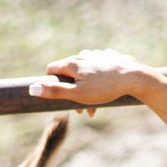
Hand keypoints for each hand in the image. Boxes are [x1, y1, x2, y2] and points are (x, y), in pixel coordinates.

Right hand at [28, 49, 147, 111]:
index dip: (51, 83)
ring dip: (87, 88)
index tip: (59, 97)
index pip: (51, 69)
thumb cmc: (105, 88)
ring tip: (97, 105)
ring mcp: (97, 55)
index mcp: (72, 63)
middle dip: (73, 92)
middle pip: (69, 73)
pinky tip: (108, 90)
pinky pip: (100, 69)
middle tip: (83, 111)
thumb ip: (55, 91)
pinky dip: (100, 81)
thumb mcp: (77, 94)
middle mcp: (83, 56)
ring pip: (85, 72)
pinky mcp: (111, 57)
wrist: (134, 78)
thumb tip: (32, 89)